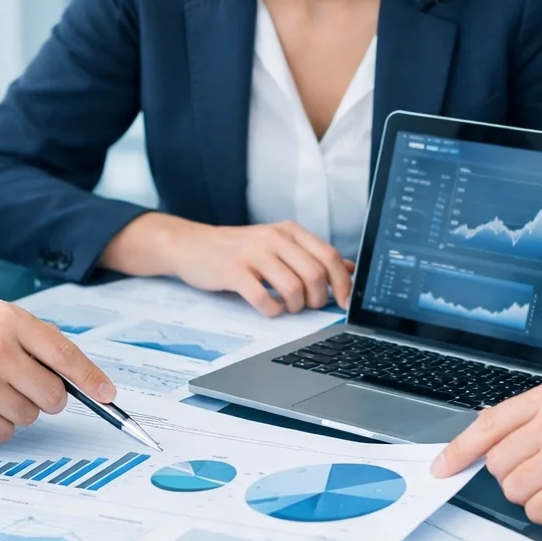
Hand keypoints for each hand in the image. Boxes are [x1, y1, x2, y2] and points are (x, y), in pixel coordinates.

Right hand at [0, 301, 115, 442]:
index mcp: (7, 321)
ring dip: (18, 408)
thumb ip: (33, 338)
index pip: (64, 354)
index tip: (108, 395)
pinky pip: (5, 433)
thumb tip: (77, 374)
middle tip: (26, 386)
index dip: (91, 379)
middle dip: (49, 396)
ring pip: (30, 416)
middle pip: (53, 394)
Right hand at [100, 213, 351, 315]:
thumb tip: (350, 270)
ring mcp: (253, 253)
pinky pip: (263, 298)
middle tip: (309, 306)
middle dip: (318, 299)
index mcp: (289, 230)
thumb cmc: (238, 250)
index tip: (344, 302)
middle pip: (314, 274)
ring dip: (295, 306)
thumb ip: (311, 256)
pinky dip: (272, 310)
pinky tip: (269, 308)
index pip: (328, 255)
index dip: (341, 282)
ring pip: (292, 288)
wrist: (191, 245)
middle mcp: (273, 237)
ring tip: (287, 307)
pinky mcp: (233, 271)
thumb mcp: (277, 245)